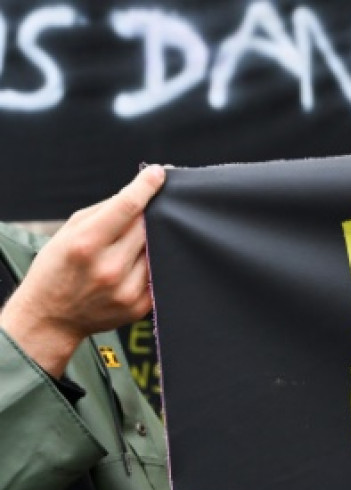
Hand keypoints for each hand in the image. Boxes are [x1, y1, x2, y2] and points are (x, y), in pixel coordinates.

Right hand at [0, 165, 165, 375]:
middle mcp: (109, 268)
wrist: (52, 317)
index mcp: (86, 244)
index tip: (160, 173)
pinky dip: (157, 262)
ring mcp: (127, 290)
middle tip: (159, 202)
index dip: (146, 186)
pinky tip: (148, 258)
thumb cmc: (58, 267)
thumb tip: (139, 192)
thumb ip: (104, 211)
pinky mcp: (140, 306)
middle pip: (147, 228)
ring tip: (147, 235)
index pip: (127, 208)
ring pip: (157, 251)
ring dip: (157, 239)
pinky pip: (159, 275)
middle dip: (153, 213)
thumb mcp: (69, 232)